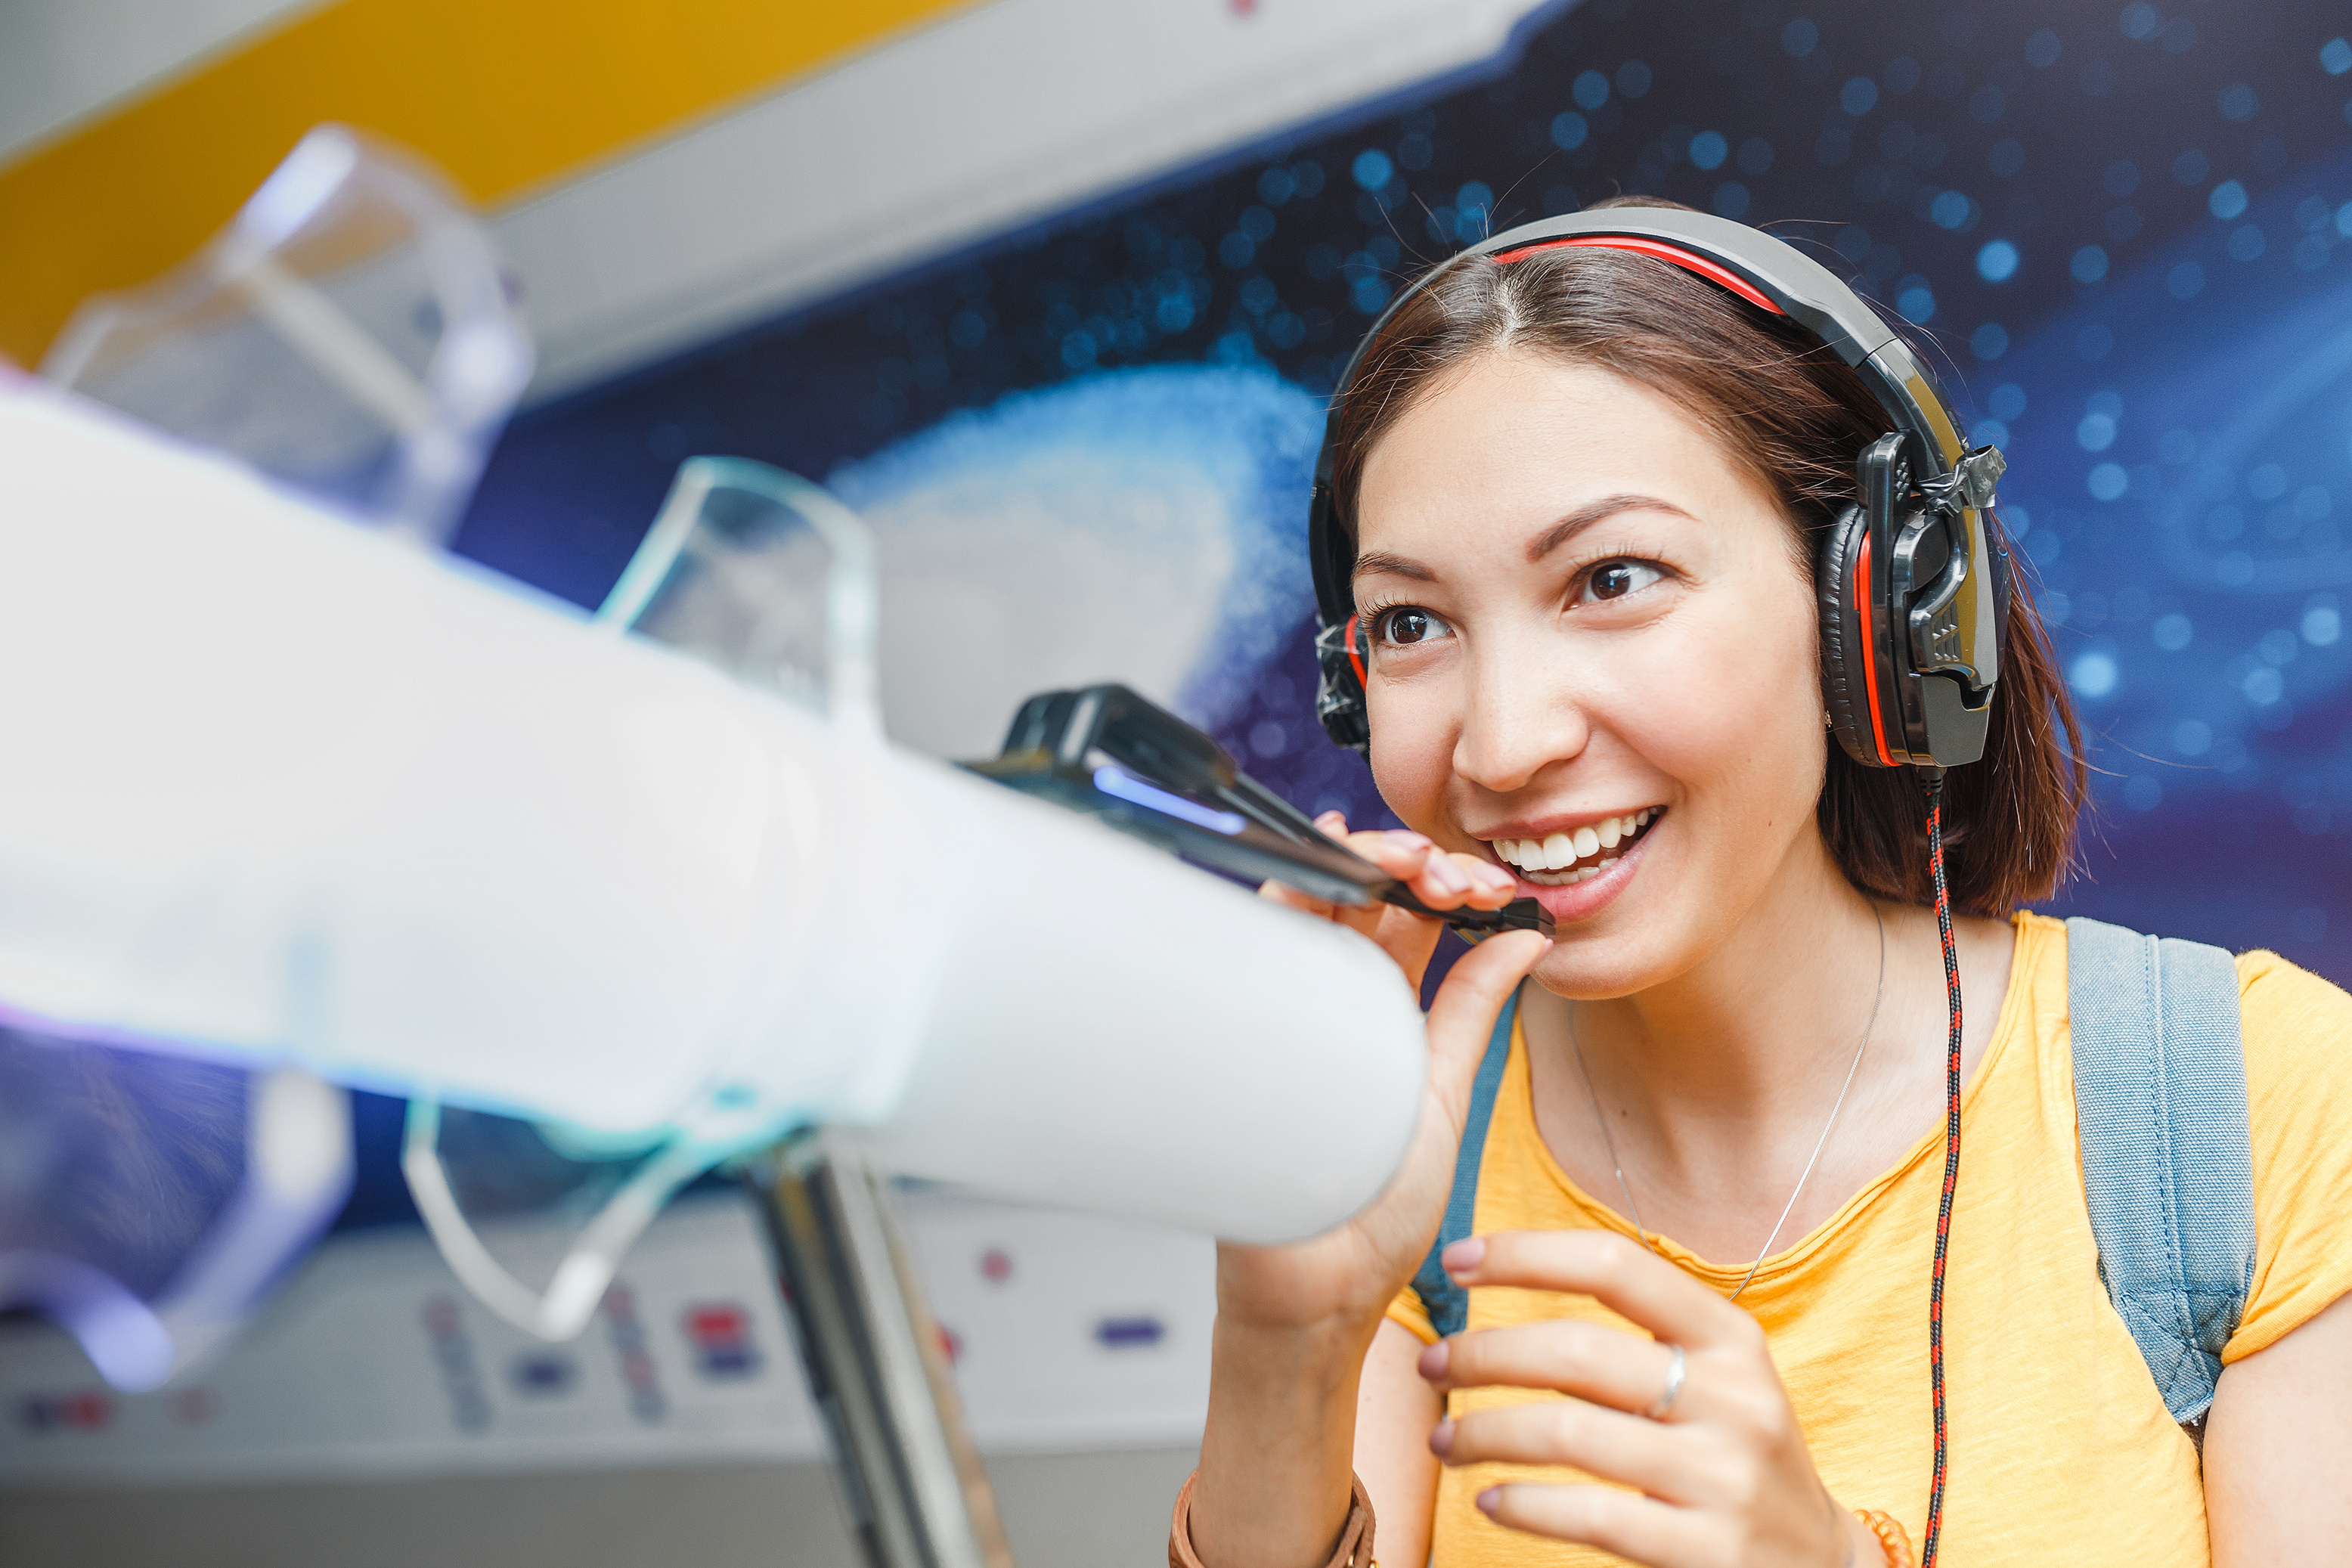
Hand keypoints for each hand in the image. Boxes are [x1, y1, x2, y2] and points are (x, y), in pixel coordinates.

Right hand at [1190, 828, 1543, 1567]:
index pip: (1404, 918)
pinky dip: (1285, 895)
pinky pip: (1256, 945)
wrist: (1318, 1291)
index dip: (1447, 885)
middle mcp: (1326, 1003)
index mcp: (1381, 1014)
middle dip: (1406, 861)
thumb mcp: (1444, 1092)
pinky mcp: (1246, 1031)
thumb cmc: (1371, 1214)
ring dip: (1358, 866)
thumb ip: (1472, 1011)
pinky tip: (1320, 870)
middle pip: (1353, 897)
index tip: (1493, 888)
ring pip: (1306, 904)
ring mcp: (1281, 1014)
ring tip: (1412, 864)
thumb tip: (1525, 938)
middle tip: (1451, 870)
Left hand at [1419, 1231, 1880, 1567]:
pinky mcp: (1705, 1552)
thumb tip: (1503, 1275)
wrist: (1819, 1567)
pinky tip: (1489, 1499)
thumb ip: (1634, 1336)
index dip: (1528, 1254)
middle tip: (1431, 1366)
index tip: (1457, 1257)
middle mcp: (1735, 1399)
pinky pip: (1588, 1515)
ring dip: (1485, 1433)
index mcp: (1730, 1338)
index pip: (1616, 1265)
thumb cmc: (1731, 1455)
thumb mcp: (1713, 1379)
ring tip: (1444, 1441)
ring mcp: (1724, 1479)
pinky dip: (1521, 1505)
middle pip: (1578, 1353)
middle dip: (1484, 1354)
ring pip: (1570, 1433)